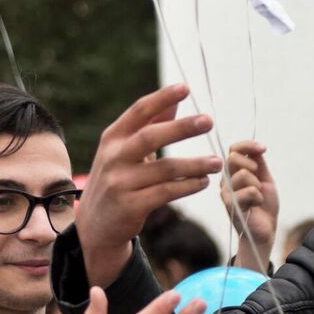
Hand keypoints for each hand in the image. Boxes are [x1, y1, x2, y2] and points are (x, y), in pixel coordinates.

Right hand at [79, 86, 221, 285]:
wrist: (95, 225)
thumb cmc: (117, 179)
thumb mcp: (125, 150)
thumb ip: (150, 125)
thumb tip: (176, 99)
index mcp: (112, 138)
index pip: (138, 111)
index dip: (161, 98)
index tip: (185, 87)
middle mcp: (113, 157)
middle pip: (150, 137)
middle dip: (181, 128)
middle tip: (208, 121)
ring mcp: (120, 183)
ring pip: (165, 169)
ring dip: (195, 164)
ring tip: (217, 162)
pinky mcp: (130, 206)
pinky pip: (166, 193)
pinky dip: (188, 186)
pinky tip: (203, 182)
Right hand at [222, 140, 278, 272]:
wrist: (265, 230)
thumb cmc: (264, 207)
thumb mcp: (265, 180)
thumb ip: (259, 164)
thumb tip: (256, 148)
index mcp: (233, 172)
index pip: (234, 150)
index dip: (248, 145)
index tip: (263, 149)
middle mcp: (226, 180)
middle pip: (233, 158)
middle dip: (252, 166)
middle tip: (258, 180)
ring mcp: (226, 192)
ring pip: (243, 175)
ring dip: (258, 186)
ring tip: (257, 198)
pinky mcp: (231, 204)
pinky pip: (250, 191)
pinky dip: (259, 198)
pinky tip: (256, 206)